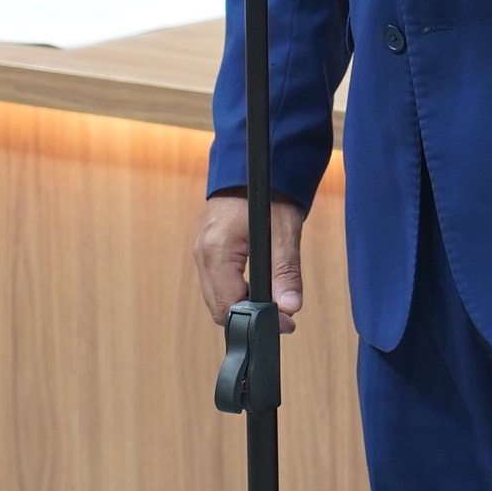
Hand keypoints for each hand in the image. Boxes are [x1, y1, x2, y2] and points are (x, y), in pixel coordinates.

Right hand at [194, 190, 303, 333]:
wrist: (252, 167)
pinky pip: (217, 283)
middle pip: (219, 307)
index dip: (256, 320)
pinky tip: (257, 287)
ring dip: (242, 304)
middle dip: (249, 316)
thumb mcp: (284, 233)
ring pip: (217, 297)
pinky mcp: (207, 250)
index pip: (228, 306)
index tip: (285, 322)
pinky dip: (236, 291)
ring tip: (273, 301)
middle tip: (283, 316)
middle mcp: (202, 254)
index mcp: (216, 250)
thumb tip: (289, 308)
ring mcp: (201, 252)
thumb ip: (286, 272)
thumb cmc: (269, 194)